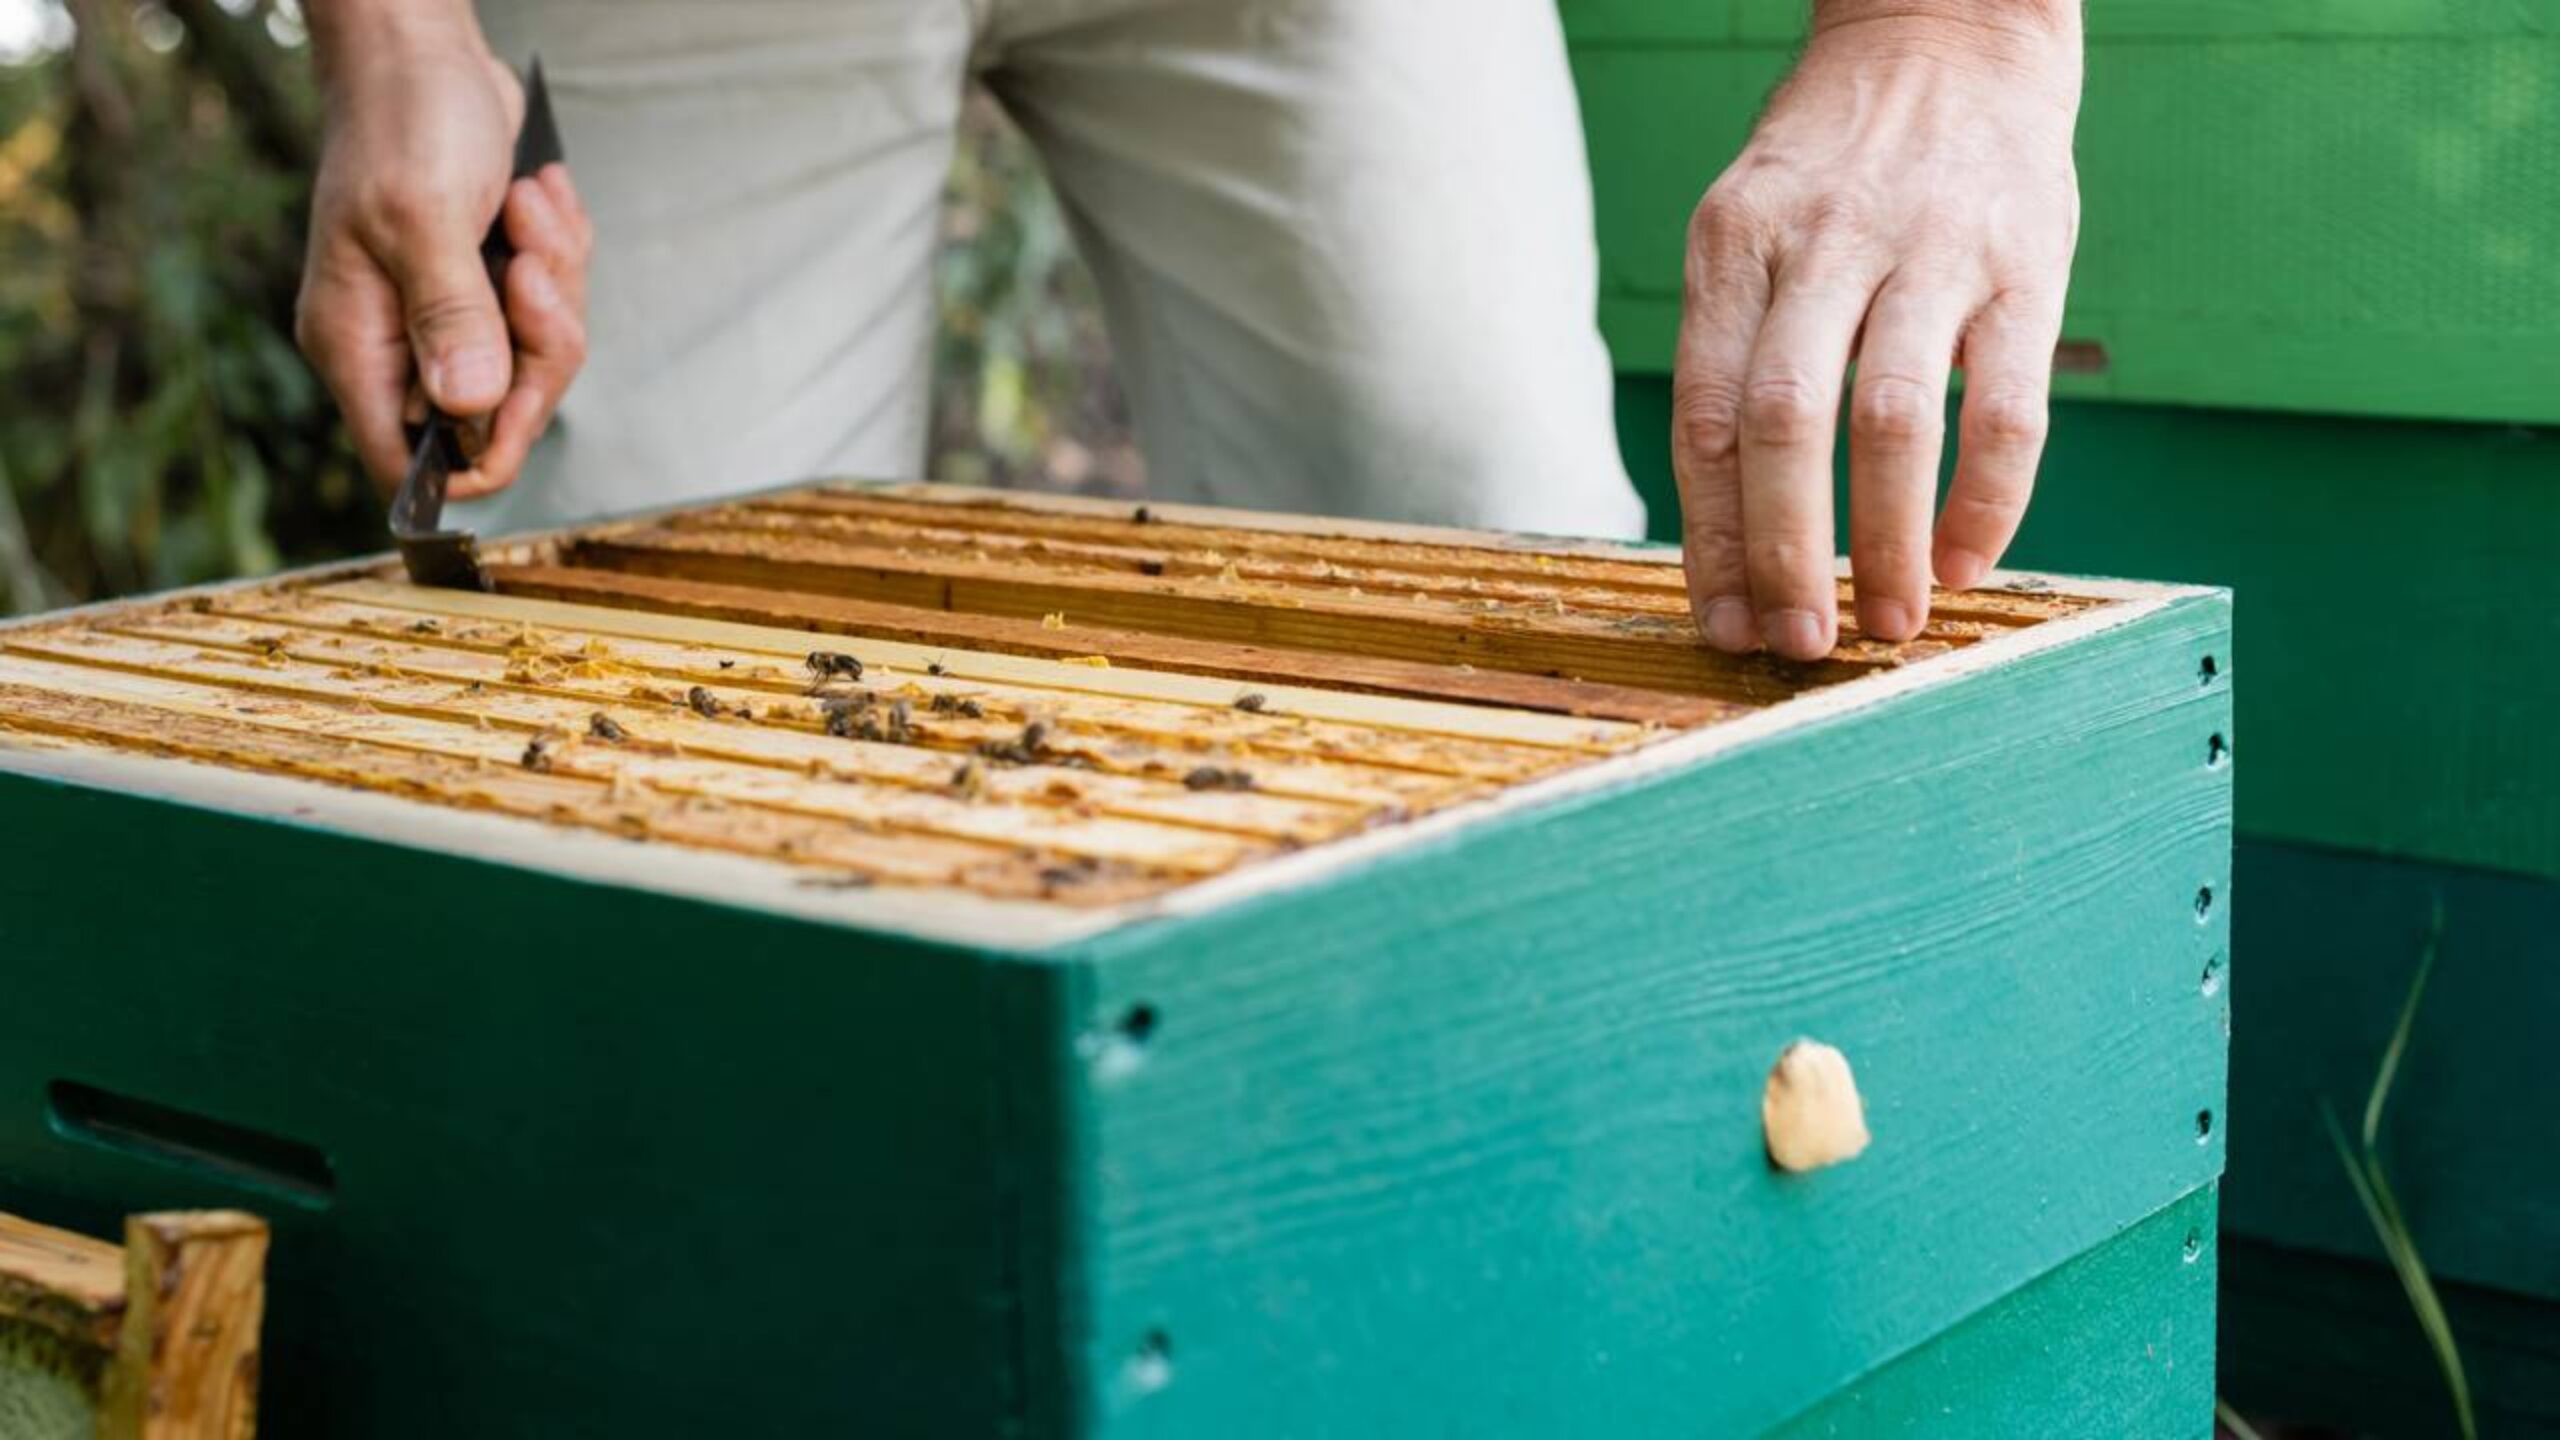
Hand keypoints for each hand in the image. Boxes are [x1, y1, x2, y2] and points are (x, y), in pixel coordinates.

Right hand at [295, 11, 591, 499]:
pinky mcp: (492, 287)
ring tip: (527, 209)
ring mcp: (450, 317)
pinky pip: (556, 307)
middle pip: (499, 412)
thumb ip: (449, 315)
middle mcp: (402, 343)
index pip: (408, 461)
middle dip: (537, 340)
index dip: (472, 457)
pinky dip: (561, 253)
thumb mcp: (423, 216)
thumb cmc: (402, 123)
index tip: (517, 401)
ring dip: (554, 280)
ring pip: (538, 356)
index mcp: (357, 344)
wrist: (424, 57)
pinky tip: (536, 198)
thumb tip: (471, 406)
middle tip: (528, 269)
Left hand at [1672, 4, 2081, 659]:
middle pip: (1784, 426)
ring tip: (1886, 623)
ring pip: (1891, 424)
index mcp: (1733, 247)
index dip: (1712, 539)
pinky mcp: (2027, 263)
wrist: (1948, 35)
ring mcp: (1929, 250)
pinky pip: (2005, 409)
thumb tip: (1724, 530)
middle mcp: (1821, 245)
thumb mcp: (1750, 232)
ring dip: (1886, 544)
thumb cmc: (1832, 170)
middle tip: (1800, 645)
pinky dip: (1985, 503)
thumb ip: (1734, 355)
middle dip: (1786, 553)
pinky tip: (1963, 561)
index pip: (1706, 419)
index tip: (1724, 625)